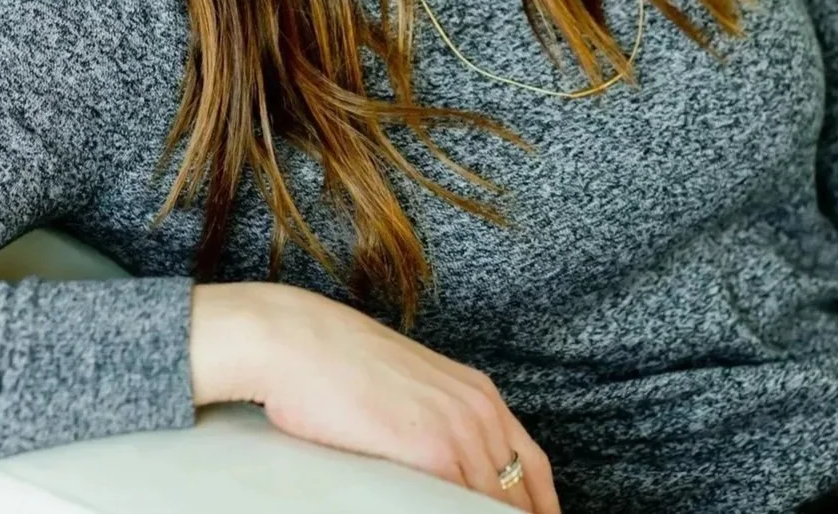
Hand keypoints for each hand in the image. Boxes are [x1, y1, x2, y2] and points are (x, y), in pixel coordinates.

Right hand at [191, 281, 559, 512]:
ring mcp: (460, 430)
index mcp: (478, 392)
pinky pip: (461, 508)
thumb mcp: (407, 386)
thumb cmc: (337, 364)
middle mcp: (480, 409)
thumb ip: (436, 421)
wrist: (298, 341)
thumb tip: (441, 467)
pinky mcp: (433, 451)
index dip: (539, 508)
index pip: (533, 467)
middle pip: (523, 493)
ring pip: (495, 505)